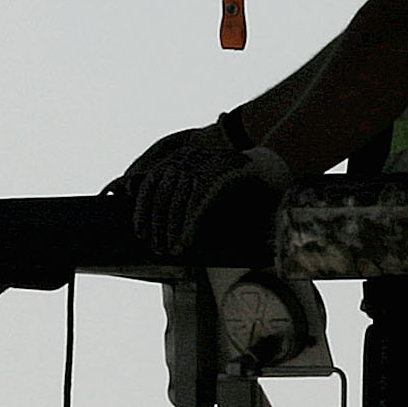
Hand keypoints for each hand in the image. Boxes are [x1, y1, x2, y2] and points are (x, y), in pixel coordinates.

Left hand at [111, 126, 284, 257]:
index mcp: (179, 157)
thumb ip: (182, 193)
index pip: (151, 184)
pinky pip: (197, 202)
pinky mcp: (219, 174)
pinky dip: (189, 225)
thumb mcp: (202, 180)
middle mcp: (187, 157)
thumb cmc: (234, 180)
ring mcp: (203, 163)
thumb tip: (159, 221)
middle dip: (158, 224)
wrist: (268, 166)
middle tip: (157, 247)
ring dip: (172, 229)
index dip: (142, 209)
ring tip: (171, 249)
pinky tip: (186, 241)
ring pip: (178, 201)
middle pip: (163, 195)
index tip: (140, 231)